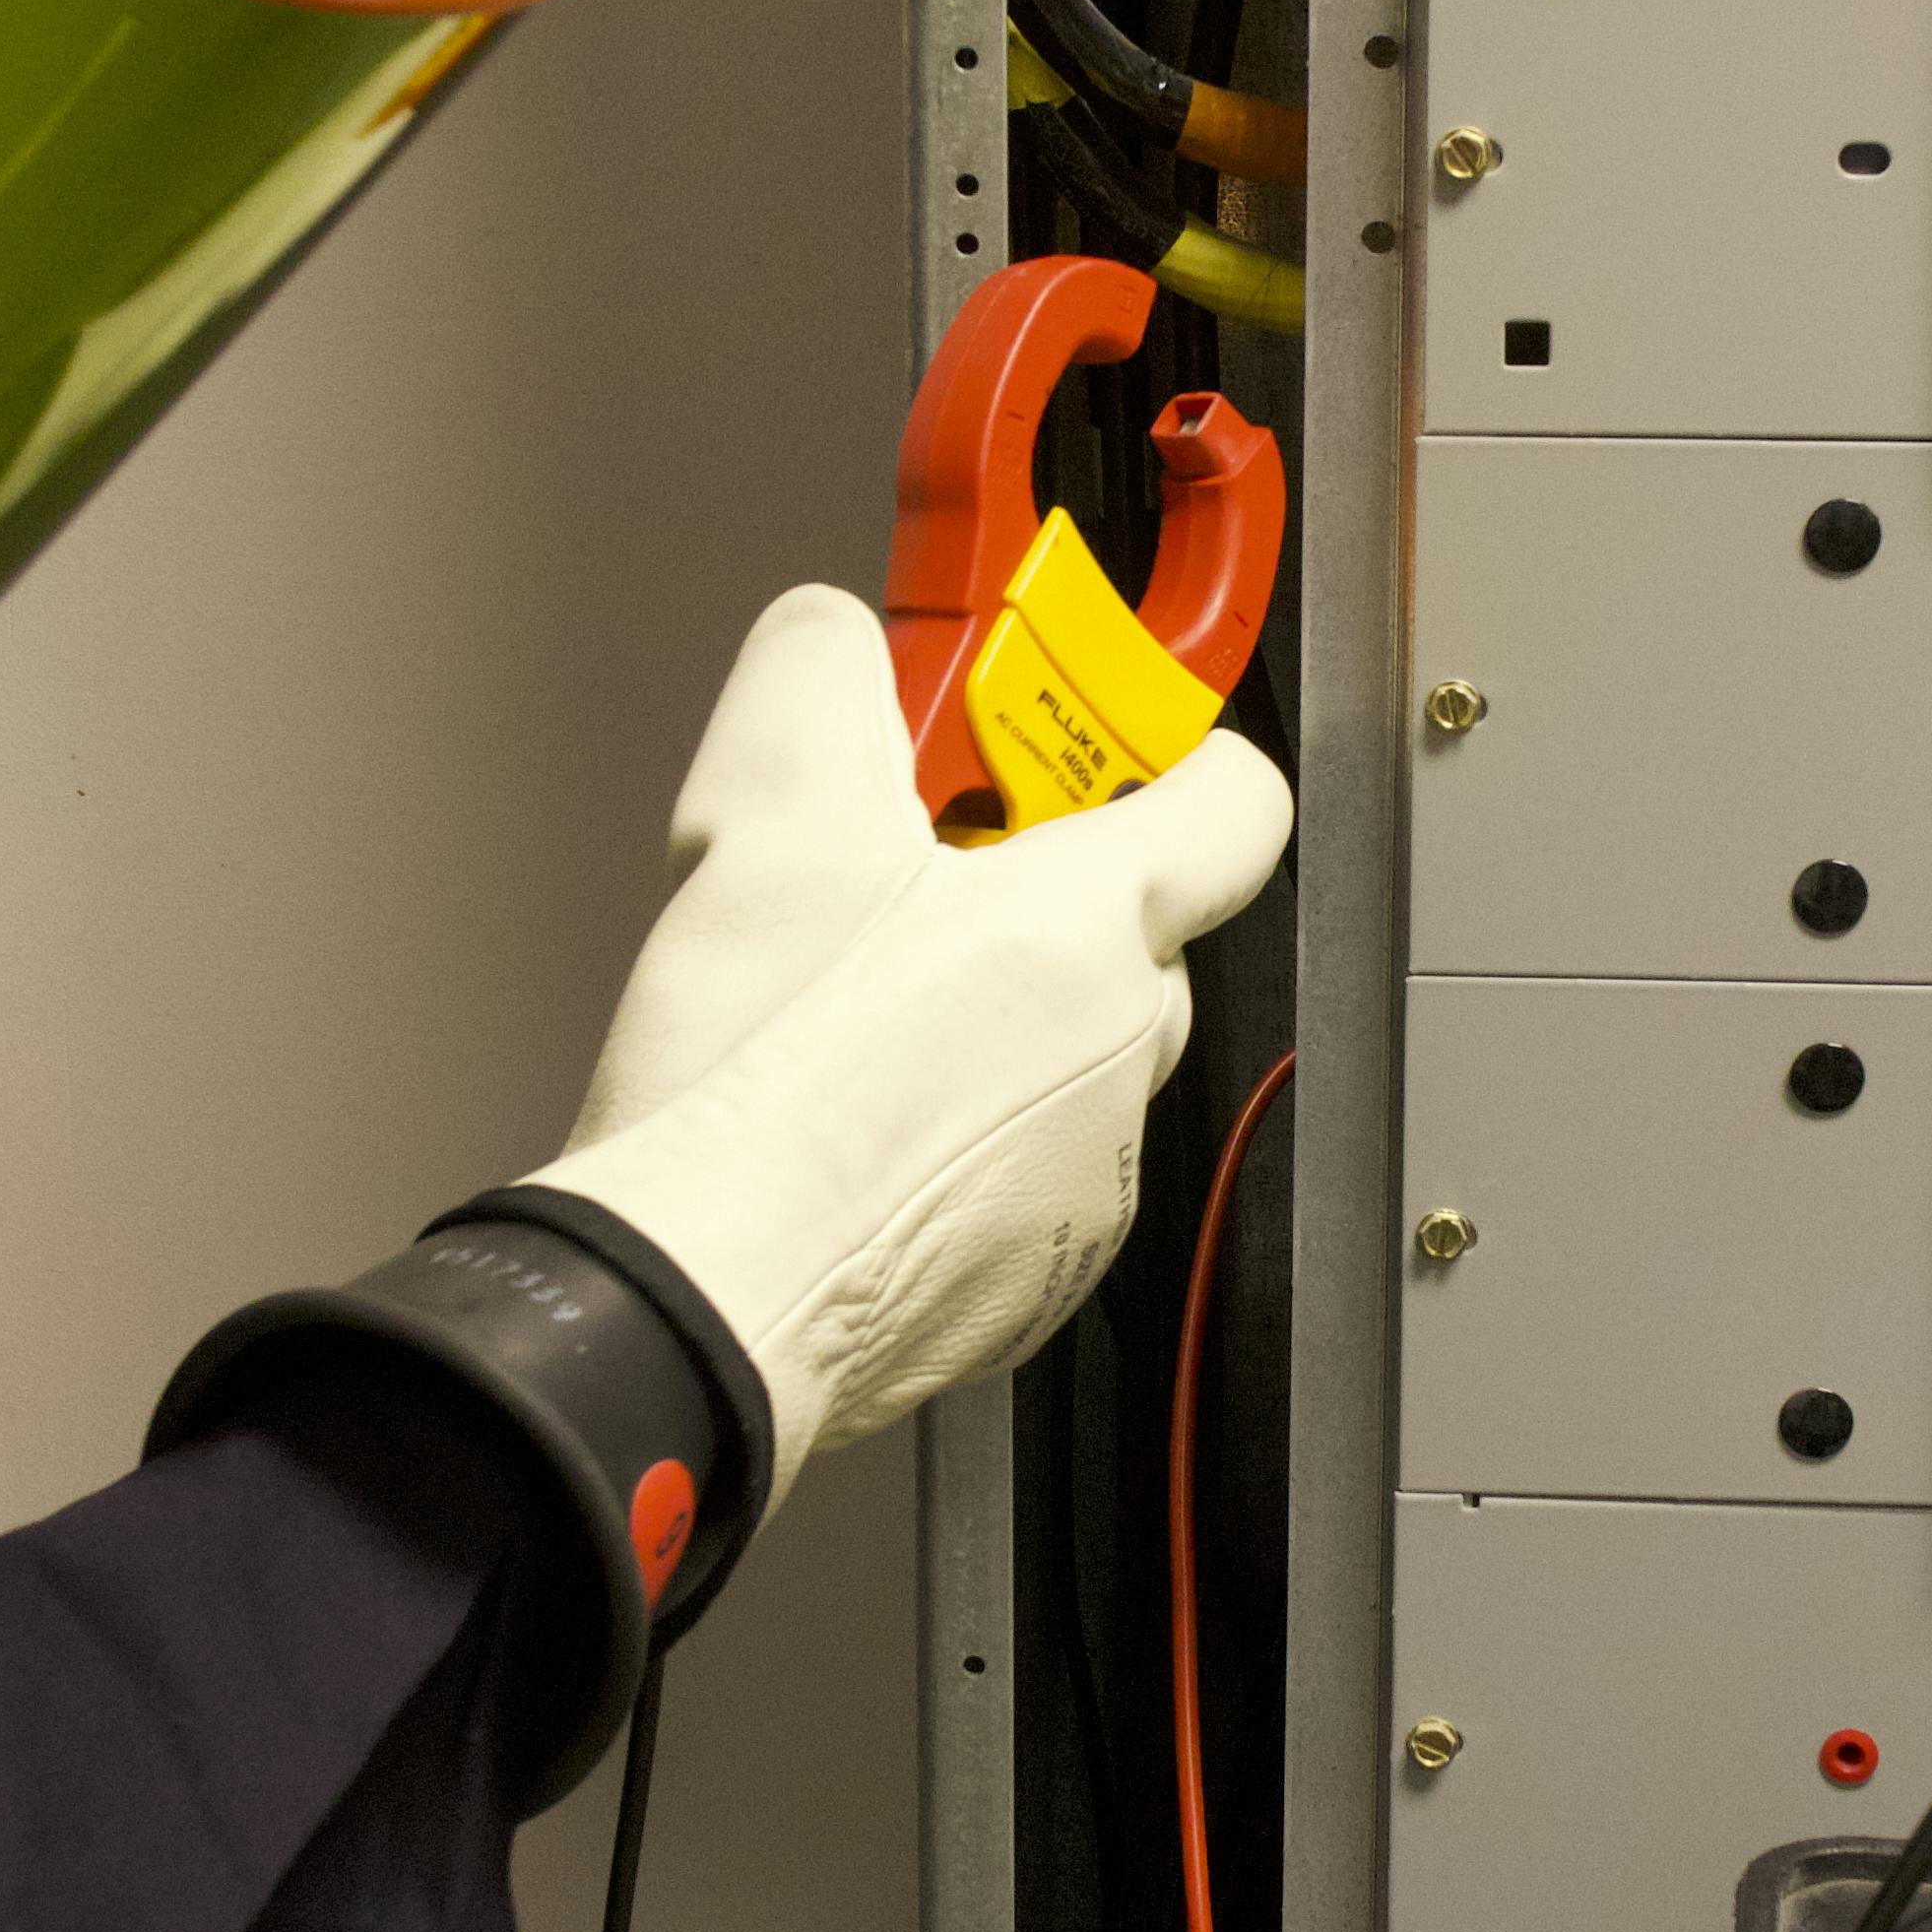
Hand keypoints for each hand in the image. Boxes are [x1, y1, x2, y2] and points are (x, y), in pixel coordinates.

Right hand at [532, 587, 1290, 1505]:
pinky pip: (1021, 1175)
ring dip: (988, 1024)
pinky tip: (841, 1128)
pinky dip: (952, 1145)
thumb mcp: (760, 801)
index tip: (1087, 746)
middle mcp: (1122, 1057)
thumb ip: (820, 672)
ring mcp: (1088, 1184)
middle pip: (1134, 932)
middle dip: (1034, 893)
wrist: (696, 1292)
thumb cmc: (752, 1077)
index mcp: (1093, 925)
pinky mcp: (1030, 1282)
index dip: (1168, 756)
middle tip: (912, 873)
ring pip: (1068, 1058)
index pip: (1235, 803)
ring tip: (847, 1018)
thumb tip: (834, 640)